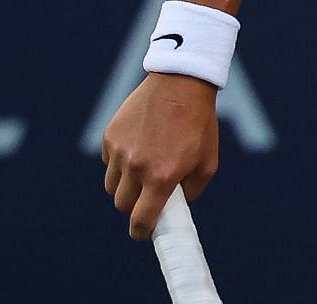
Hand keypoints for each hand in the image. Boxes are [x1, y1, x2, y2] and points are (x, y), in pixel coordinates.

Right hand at [100, 71, 218, 239]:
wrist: (181, 83)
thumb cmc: (199, 124)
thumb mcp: (207, 164)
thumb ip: (190, 192)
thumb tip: (175, 207)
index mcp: (161, 177)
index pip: (140, 220)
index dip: (141, 232)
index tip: (143, 232)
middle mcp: (136, 166)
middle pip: (122, 205)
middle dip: (134, 206)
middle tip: (147, 197)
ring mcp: (120, 150)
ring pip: (112, 185)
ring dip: (124, 185)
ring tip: (142, 170)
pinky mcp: (110, 134)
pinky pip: (109, 161)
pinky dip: (119, 162)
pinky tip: (137, 148)